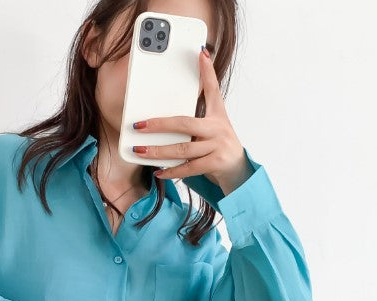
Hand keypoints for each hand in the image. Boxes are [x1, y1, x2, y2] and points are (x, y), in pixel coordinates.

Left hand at [130, 46, 253, 195]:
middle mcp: (218, 128)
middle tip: (138, 125)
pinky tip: (158, 171)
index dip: (207, 71)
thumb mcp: (212, 125)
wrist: (237, 168)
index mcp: (217, 114)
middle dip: (159, 125)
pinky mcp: (215, 163)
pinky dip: (172, 171)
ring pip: (182, 149)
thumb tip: (170, 112)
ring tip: (140, 151)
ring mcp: (217, 146)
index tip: (200, 54)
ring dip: (159, 151)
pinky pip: (188, 168)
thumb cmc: (218, 144)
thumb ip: (195, 116)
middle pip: (184, 124)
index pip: (212, 89)